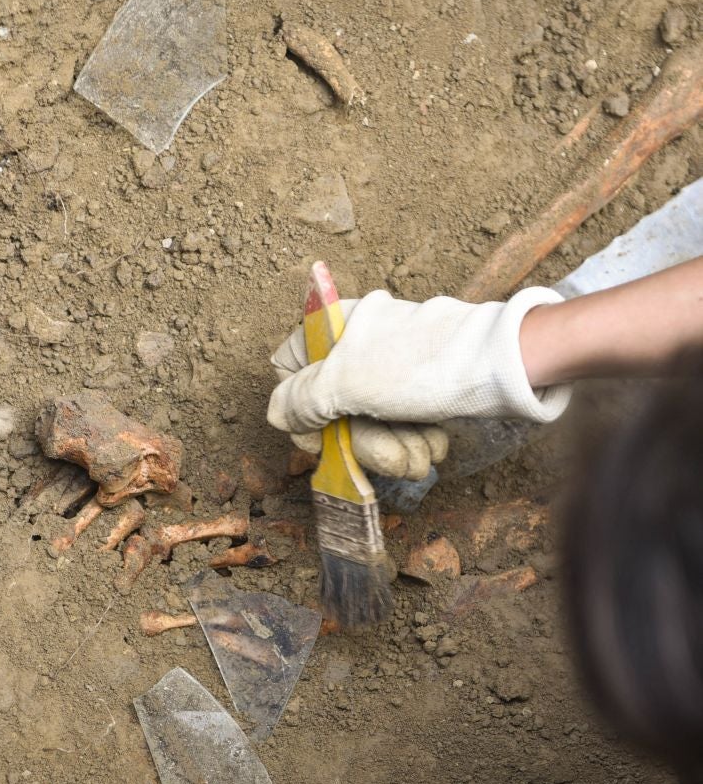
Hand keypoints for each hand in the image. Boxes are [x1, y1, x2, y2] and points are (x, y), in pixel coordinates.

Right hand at [268, 289, 571, 463]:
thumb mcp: (346, 382)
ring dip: (394, 447)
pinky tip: (436, 442)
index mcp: (337, 327)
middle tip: (392, 456)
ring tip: (422, 451)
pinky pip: (403, 419)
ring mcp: (395, 364)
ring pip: (372, 419)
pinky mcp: (425, 384)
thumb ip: (302, 400)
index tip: (322, 441)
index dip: (301, 412)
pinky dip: (417, 437)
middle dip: (365, 441)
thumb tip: (276, 413)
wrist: (506, 367)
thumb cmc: (420, 367)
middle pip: (336, 406)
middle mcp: (362, 342)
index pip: (291, 368)